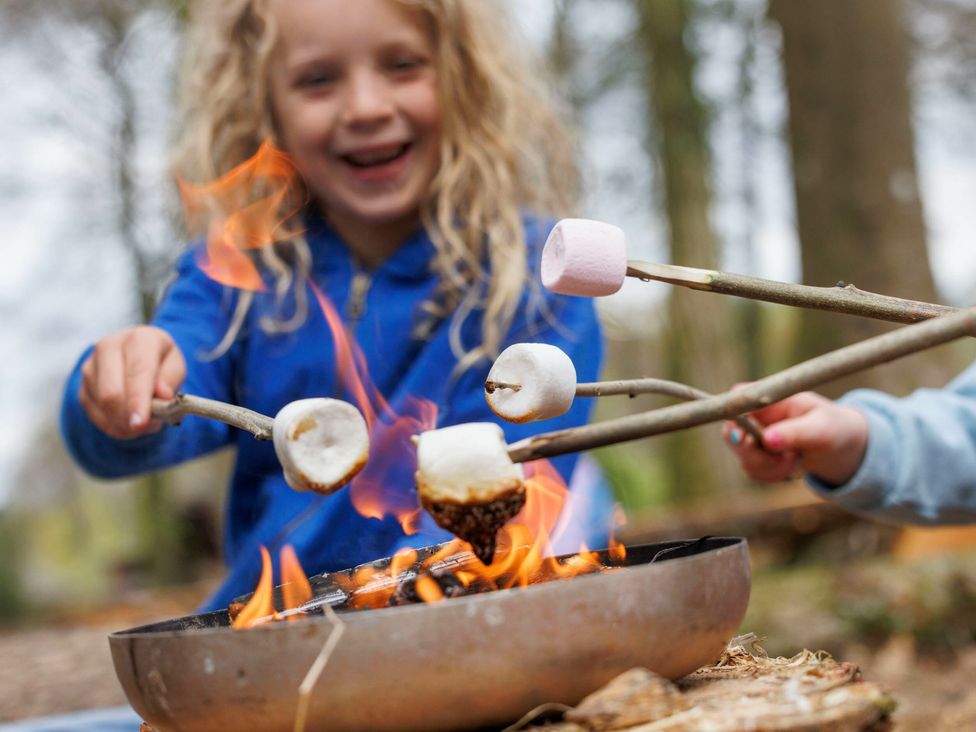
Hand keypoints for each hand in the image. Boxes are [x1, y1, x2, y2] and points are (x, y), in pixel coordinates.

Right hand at [79, 325, 185, 438]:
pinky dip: (112, 425)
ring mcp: (90, 366)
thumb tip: (162, 395)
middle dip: (126, 417)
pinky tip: (126, 422)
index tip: (140, 423)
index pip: (137, 371)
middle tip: (141, 430)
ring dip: (121, 423)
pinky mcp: (81, 385)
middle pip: (111, 392)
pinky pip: (93, 414)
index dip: (138, 400)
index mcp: (140, 339)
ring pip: (101, 405)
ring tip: (141, 422)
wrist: (136, 356)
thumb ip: (170, 380)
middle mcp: (109, 347)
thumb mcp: (175, 367)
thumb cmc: (160, 363)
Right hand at [722, 391, 868, 485]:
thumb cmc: (834, 427)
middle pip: (731, 433)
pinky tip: (791, 466)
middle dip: (754, 453)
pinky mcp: (757, 456)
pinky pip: (753, 471)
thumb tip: (767, 440)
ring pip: (743, 457)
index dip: (735, 420)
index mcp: (768, 398)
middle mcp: (755, 415)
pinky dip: (772, 475)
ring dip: (769, 467)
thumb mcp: (821, 428)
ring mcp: (753, 437)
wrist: (843, 446)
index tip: (749, 439)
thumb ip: (794, 432)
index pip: (736, 400)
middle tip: (782, 458)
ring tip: (795, 460)